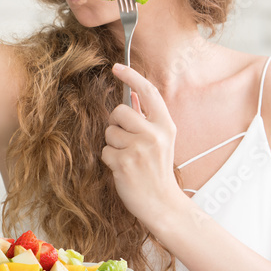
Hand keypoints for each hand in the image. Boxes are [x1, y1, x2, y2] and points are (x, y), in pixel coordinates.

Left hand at [100, 63, 185, 225]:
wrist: (162, 203)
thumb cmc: (157, 170)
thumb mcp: (161, 140)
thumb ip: (147, 117)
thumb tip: (133, 94)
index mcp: (165, 126)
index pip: (149, 92)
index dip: (132, 76)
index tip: (117, 67)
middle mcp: (154, 134)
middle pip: (120, 111)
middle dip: (116, 124)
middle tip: (126, 140)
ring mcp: (139, 149)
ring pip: (109, 132)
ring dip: (113, 144)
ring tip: (128, 158)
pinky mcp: (124, 163)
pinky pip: (104, 151)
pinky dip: (109, 160)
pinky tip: (123, 169)